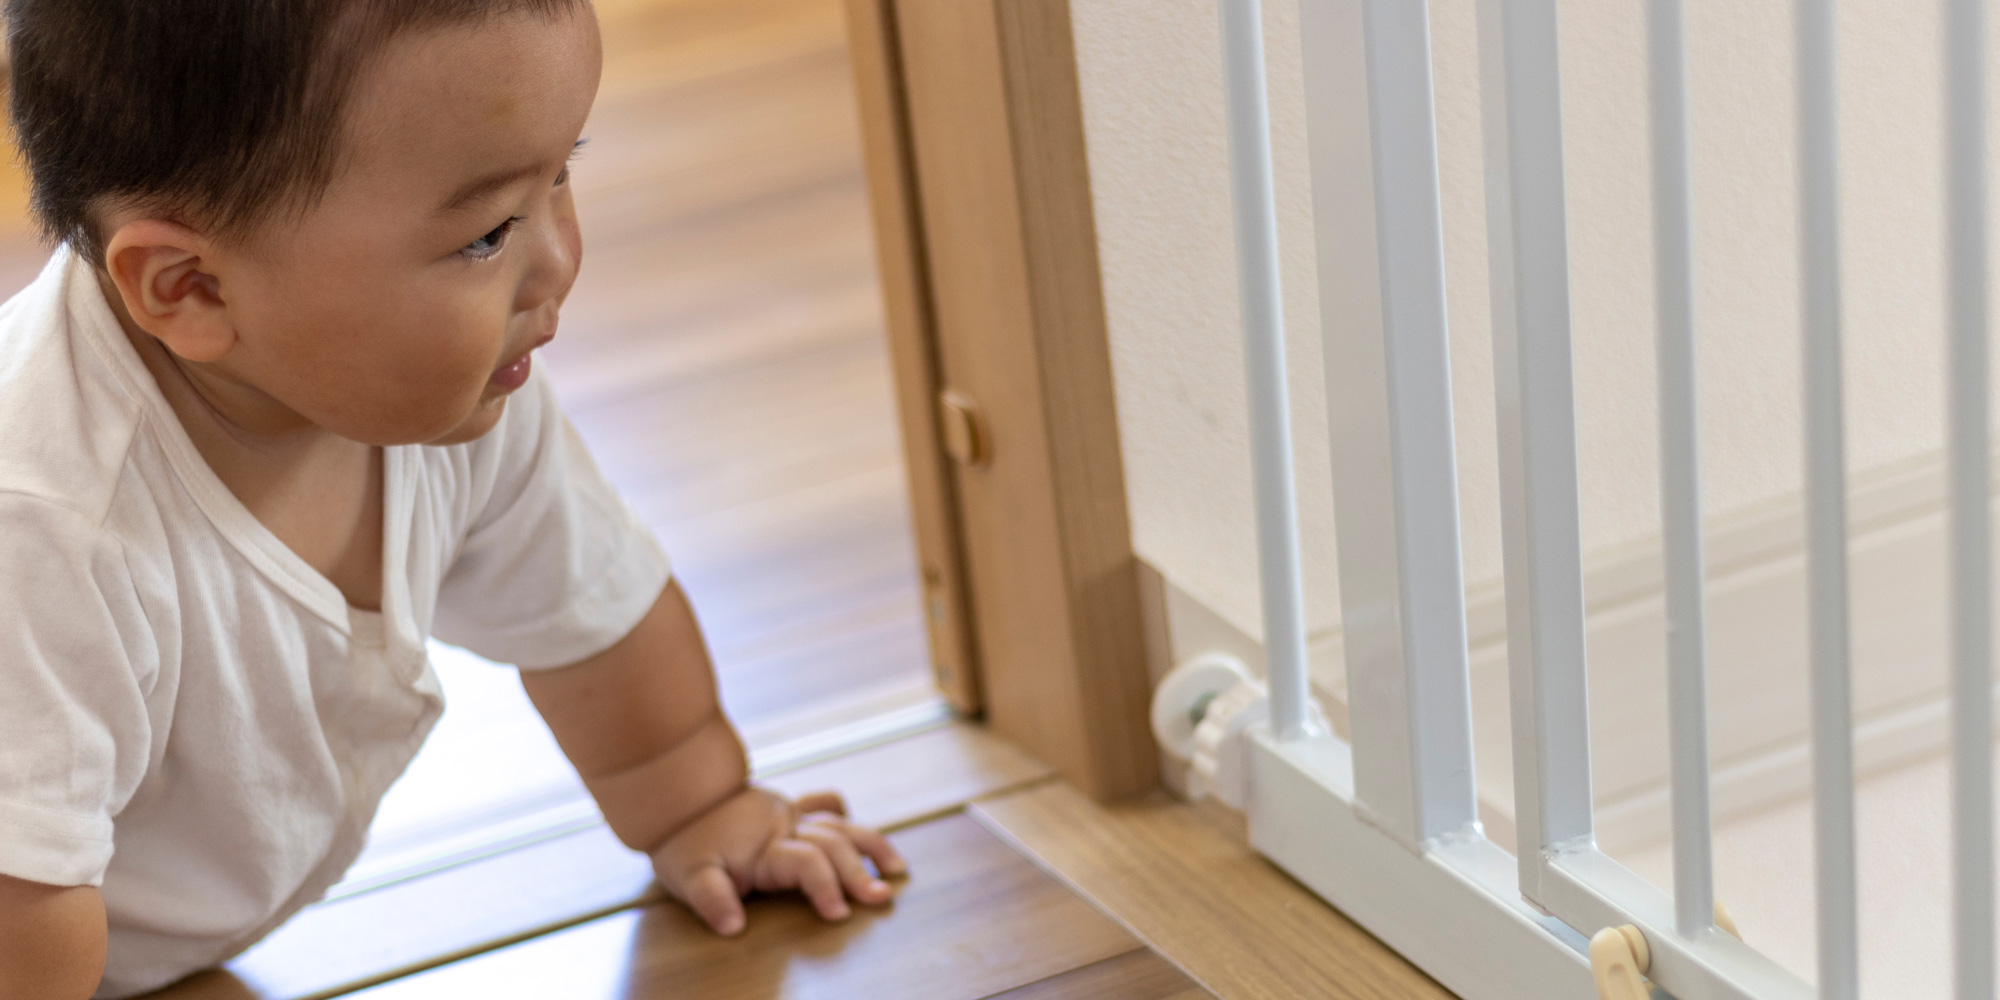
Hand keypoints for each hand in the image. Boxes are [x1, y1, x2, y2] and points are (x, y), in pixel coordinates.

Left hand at [648, 787, 907, 935]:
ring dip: (871, 845)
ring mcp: (790, 815)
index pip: (807, 864)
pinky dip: (842, 814)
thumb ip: (712, 899)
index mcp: (766, 848)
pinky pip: (823, 803)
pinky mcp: (787, 807)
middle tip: (883, 898)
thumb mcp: (688, 876)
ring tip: (898, 868)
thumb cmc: (682, 842)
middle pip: (834, 846)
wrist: (676, 795)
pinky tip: (857, 828)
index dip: (826, 887)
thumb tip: (733, 927)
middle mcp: (786, 828)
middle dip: (860, 873)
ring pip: (841, 825)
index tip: (840, 915)